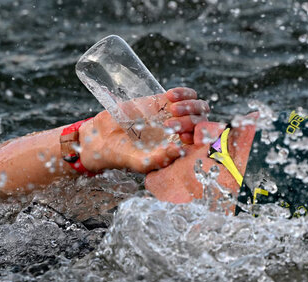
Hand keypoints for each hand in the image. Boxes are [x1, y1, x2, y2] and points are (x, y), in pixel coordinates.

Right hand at [78, 87, 209, 173]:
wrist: (105, 137)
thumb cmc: (124, 155)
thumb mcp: (141, 162)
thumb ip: (159, 159)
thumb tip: (180, 151)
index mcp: (182, 150)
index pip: (203, 143)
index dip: (199, 138)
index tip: (182, 137)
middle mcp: (182, 134)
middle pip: (203, 123)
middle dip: (192, 121)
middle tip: (171, 125)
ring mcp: (176, 116)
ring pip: (199, 107)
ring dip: (190, 106)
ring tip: (172, 110)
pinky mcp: (166, 102)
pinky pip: (187, 95)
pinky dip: (183, 93)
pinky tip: (170, 96)